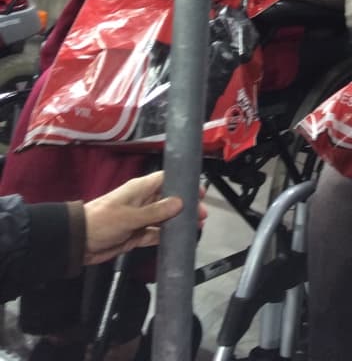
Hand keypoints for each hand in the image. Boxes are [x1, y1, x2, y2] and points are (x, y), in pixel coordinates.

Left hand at [83, 171, 205, 265]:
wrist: (79, 242)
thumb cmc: (103, 221)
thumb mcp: (131, 216)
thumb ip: (156, 211)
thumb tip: (180, 202)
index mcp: (140, 189)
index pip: (166, 180)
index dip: (183, 184)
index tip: (199, 192)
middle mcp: (142, 201)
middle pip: (168, 200)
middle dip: (185, 206)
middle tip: (202, 215)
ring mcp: (139, 218)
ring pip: (164, 218)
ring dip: (178, 222)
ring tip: (195, 227)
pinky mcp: (136, 235)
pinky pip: (155, 234)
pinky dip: (165, 236)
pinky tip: (178, 240)